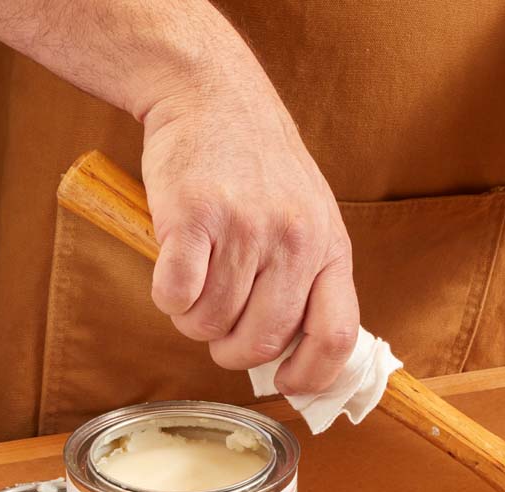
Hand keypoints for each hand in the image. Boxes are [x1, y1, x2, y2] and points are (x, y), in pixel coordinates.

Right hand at [138, 68, 357, 394]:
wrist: (212, 95)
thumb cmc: (256, 165)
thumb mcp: (308, 217)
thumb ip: (306, 280)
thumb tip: (289, 358)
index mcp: (329, 246)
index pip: (337, 335)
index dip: (311, 375)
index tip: (284, 382)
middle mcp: (294, 240)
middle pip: (262, 341)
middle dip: (230, 352)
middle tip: (218, 329)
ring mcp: (245, 228)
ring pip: (210, 324)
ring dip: (192, 320)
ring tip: (194, 283)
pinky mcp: (194, 217)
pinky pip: (175, 296)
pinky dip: (167, 298)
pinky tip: (172, 269)